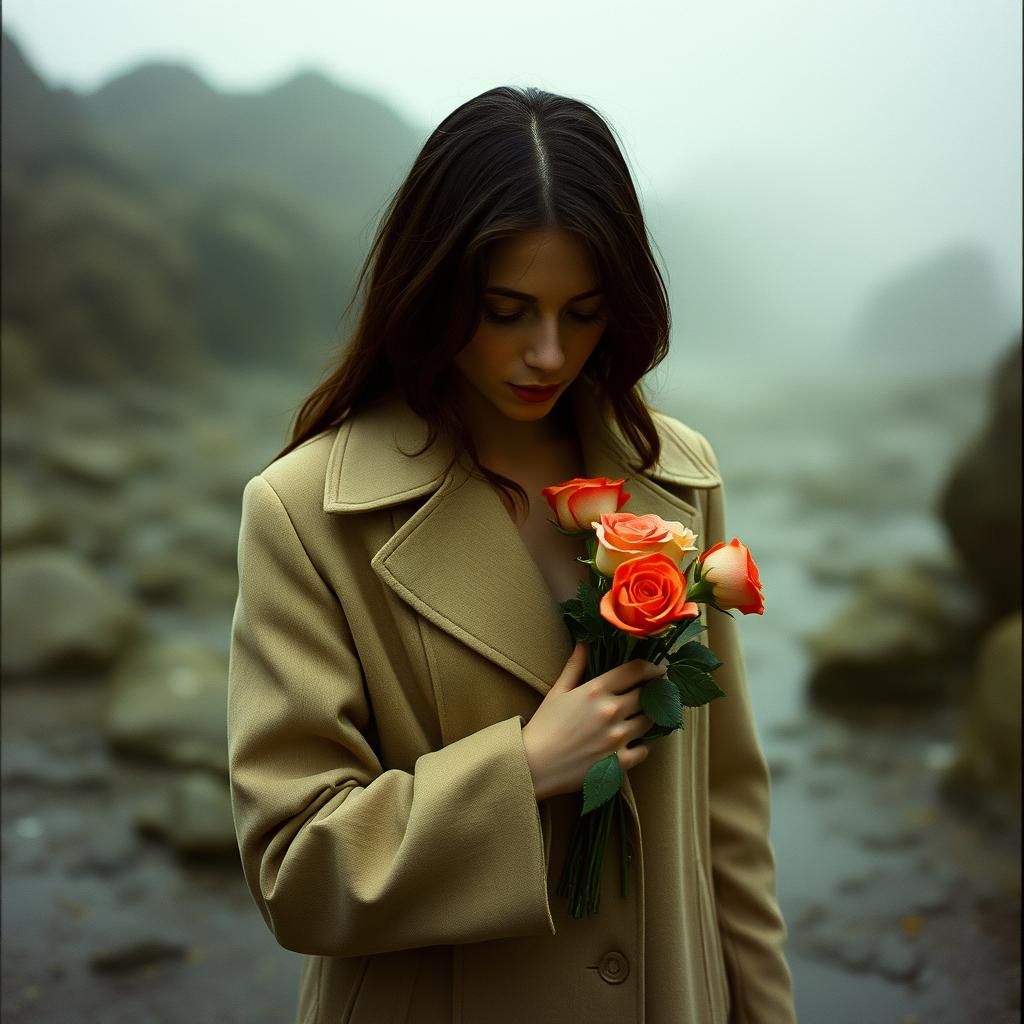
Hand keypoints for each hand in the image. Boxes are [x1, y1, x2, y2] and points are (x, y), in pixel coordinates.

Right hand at [521, 641, 665, 800]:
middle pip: (647, 695)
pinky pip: (644, 750)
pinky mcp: (620, 763)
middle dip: (653, 692)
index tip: (658, 669)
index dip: (652, 667)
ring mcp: (618, 738)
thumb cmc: (543, 727)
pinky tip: (633, 742)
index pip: (635, 671)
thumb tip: (584, 643)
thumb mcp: (558, 692)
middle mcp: (611, 711)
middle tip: (656, 691)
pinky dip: (641, 746)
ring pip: (649, 721)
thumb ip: (575, 666)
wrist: (534, 766)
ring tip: (644, 715)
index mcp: (596, 691)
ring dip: (648, 717)